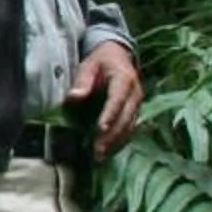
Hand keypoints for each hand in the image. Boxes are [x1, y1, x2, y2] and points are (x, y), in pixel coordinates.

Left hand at [71, 41, 143, 160]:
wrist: (117, 55)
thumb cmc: (100, 61)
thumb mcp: (88, 65)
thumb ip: (82, 81)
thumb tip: (73, 97)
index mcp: (124, 79)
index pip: (117, 100)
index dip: (110, 115)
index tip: (100, 129)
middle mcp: (135, 93)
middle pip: (126, 118)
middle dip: (112, 136)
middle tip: (98, 151)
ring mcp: (138, 104)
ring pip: (130, 126)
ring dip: (117, 142)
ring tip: (101, 156)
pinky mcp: (135, 111)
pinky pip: (130, 128)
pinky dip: (120, 140)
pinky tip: (108, 151)